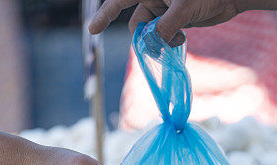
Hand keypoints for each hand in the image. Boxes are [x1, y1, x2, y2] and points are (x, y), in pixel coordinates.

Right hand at [88, 0, 240, 44]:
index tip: (93, 30)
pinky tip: (180, 41)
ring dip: (158, 42)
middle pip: (137, 22)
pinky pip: (162, 35)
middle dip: (144, 37)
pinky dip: (168, 41)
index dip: (106, 13)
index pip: (120, 0)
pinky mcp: (174, 19)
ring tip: (175, 42)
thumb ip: (165, 26)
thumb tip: (151, 44)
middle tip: (156, 48)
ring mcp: (164, 8)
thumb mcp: (183, 9)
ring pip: (150, 31)